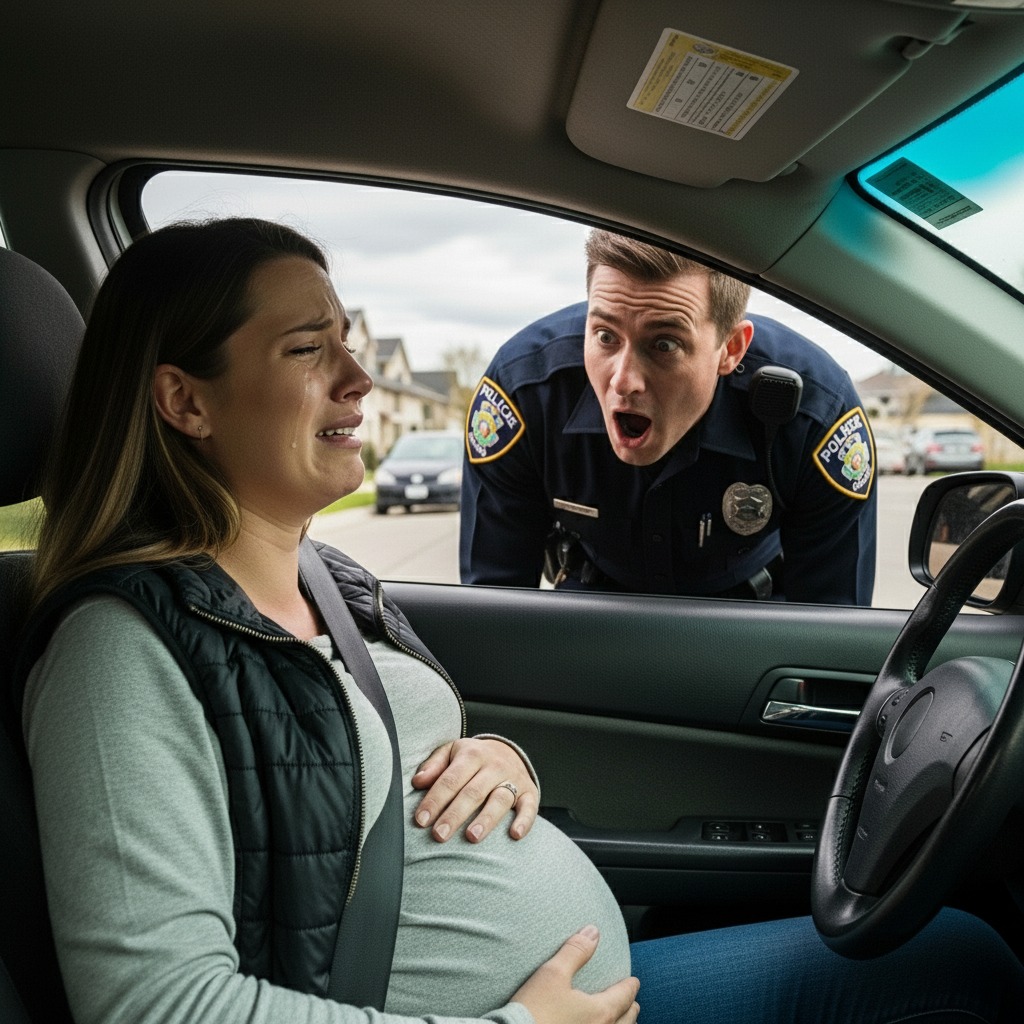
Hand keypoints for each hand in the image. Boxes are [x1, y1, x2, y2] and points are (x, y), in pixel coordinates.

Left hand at [411, 737, 538, 842]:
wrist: (508, 751)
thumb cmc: (471, 758)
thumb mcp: (451, 752)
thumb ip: (434, 766)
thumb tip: (417, 782)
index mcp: (472, 754)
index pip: (451, 779)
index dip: (435, 800)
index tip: (421, 820)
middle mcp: (494, 766)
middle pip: (473, 792)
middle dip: (455, 814)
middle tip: (439, 835)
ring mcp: (514, 779)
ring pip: (500, 800)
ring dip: (486, 819)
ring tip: (471, 837)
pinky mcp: (530, 792)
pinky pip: (529, 807)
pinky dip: (524, 821)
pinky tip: (514, 835)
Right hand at [512, 926, 639, 1023]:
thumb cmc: (534, 1010)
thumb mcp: (553, 974)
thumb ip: (575, 951)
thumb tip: (593, 932)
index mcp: (600, 1012)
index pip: (624, 997)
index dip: (630, 987)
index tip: (634, 982)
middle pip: (627, 1020)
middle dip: (631, 1008)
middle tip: (632, 1001)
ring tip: (621, 1020)